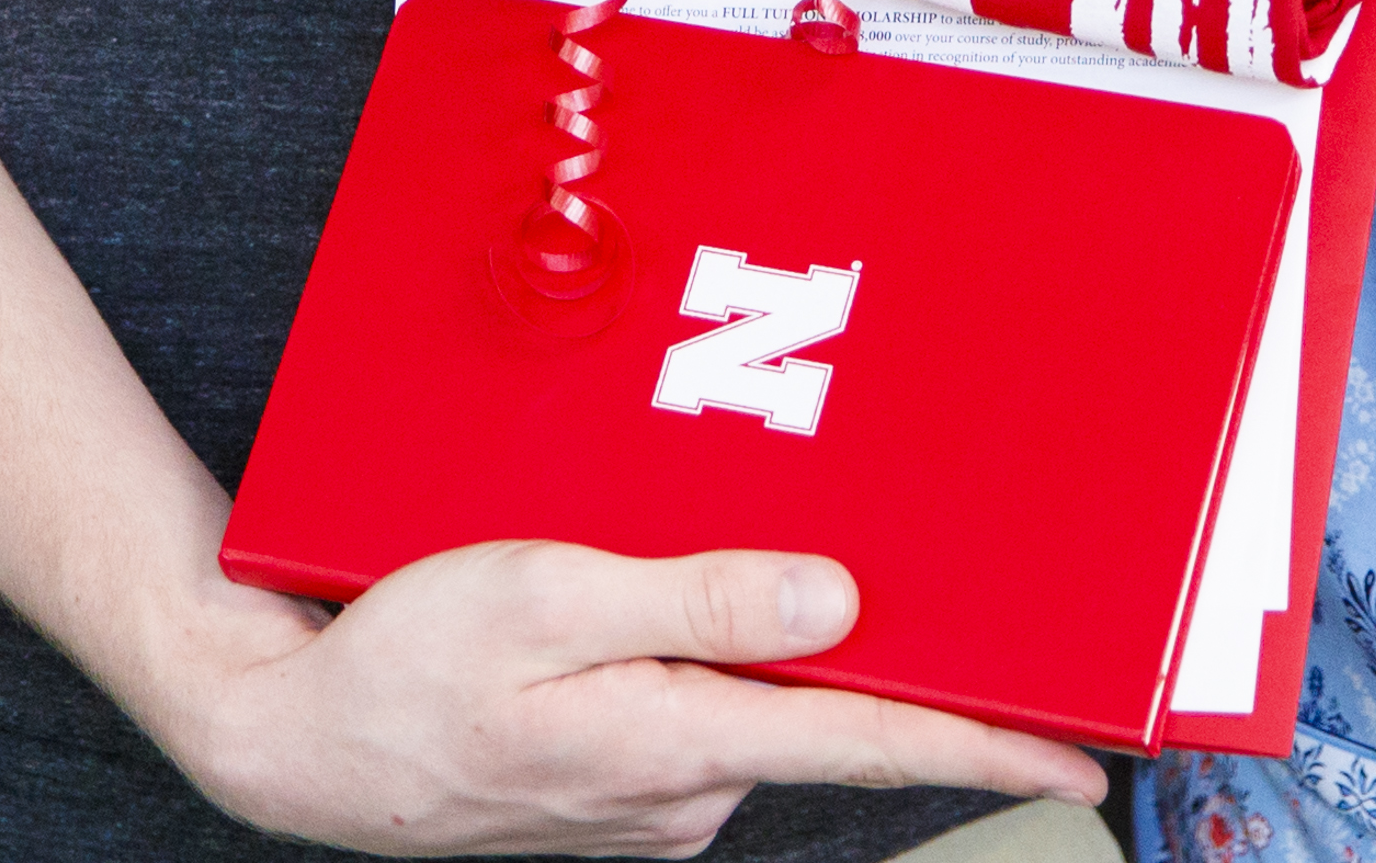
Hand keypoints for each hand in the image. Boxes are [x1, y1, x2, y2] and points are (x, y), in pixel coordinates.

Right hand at [144, 540, 1108, 855]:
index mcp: (676, 740)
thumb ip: (698, 600)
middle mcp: (684, 791)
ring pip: (744, 710)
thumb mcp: (543, 596)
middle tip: (875, 570)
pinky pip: (689, 720)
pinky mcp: (616, 797)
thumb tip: (838, 603)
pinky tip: (616, 625)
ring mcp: (650, 806)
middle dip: (852, 651)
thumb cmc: (400, 659)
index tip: (1083, 765)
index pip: (871, 746)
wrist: (293, 743)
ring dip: (741, 650)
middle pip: (816, 713)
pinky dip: (683, 670)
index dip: (986, 750)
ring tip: (656, 578)